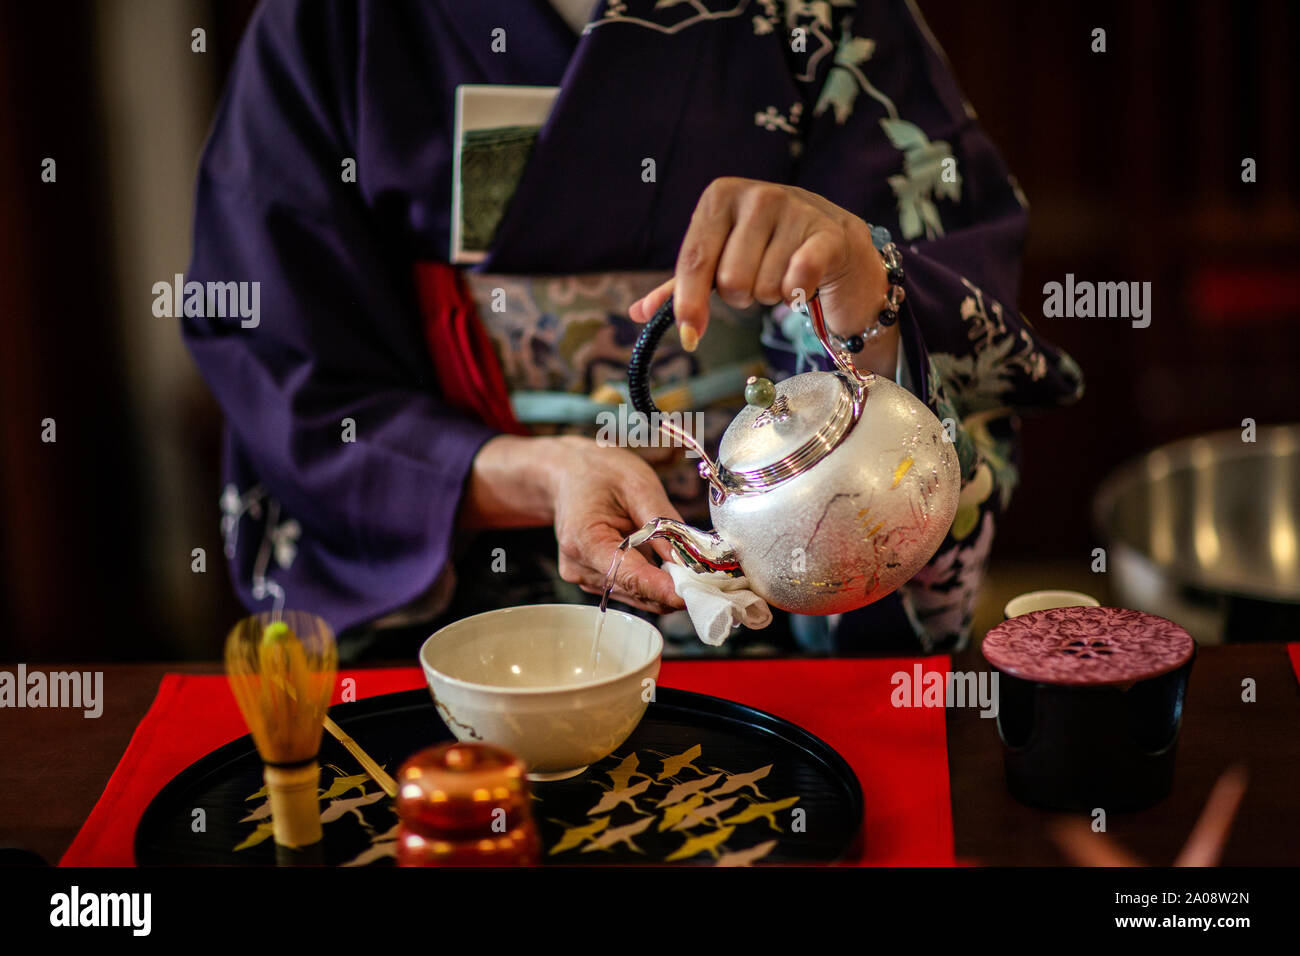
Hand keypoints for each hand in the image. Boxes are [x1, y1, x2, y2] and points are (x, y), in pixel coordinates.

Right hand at [462, 435, 685, 613]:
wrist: (568, 473)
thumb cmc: (600, 473)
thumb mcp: (638, 485)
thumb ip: (663, 524)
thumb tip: (688, 560)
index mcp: (584, 539)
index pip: (627, 575)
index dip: (661, 588)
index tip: (691, 597)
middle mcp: (578, 566)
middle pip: (633, 591)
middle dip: (671, 589)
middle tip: (709, 582)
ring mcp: (583, 577)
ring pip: (634, 595)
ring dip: (663, 587)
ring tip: (691, 571)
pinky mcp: (593, 580)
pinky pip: (629, 590)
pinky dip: (652, 583)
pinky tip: (668, 568)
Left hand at [629, 177, 896, 374]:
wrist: (837, 245)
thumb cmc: (769, 251)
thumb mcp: (721, 261)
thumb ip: (683, 286)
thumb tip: (638, 312)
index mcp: (719, 197)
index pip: (695, 260)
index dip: (689, 303)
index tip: (689, 335)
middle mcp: (757, 195)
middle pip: (730, 281)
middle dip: (742, 294)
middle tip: (758, 279)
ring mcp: (796, 209)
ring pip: (763, 287)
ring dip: (771, 295)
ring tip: (784, 275)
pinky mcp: (828, 233)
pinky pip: (797, 280)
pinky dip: (797, 294)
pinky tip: (805, 283)